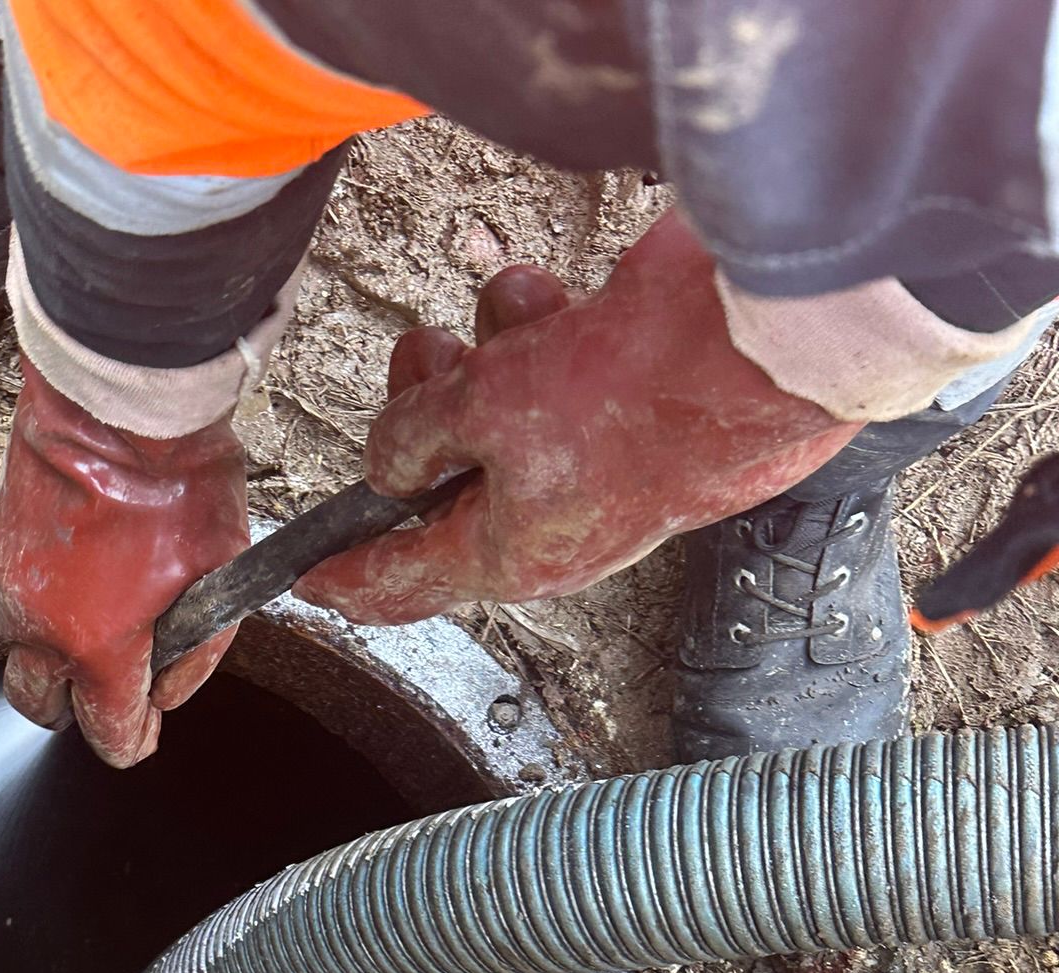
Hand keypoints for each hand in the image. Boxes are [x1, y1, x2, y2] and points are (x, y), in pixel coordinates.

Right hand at [0, 358, 247, 766]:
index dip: (131, 741)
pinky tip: (59, 564)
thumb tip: (167, 692)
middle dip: (70, 708)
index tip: (141, 733)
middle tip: (103, 683)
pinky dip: (24, 591)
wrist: (118, 399)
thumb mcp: (222, 574)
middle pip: (37, 707)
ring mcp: (3, 586)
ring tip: (88, 604)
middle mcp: (39, 630)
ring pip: (15, 646)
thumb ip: (199, 651)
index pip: (106, 734)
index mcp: (98, 650)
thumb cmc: (178, 481)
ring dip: (46, 642)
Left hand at [296, 213, 860, 623]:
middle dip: (418, 419)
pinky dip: (538, 329)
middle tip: (420, 362)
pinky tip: (556, 301)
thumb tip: (389, 466)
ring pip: (491, 413)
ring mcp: (585, 462)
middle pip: (441, 486)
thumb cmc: (634, 397)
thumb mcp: (486, 409)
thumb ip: (417, 437)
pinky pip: (545, 368)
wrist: (759, 348)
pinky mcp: (615, 401)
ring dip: (483, 356)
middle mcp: (547, 521)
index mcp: (509, 556)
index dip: (342, 575)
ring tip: (510, 319)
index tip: (301, 575)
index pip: (401, 584)